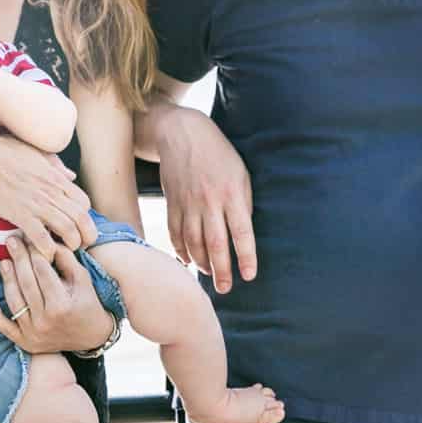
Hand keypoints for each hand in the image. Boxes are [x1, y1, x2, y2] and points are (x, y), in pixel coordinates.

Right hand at [0, 131, 97, 257]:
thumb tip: (71, 176)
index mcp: (56, 178)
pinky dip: (47, 249)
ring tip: (64, 251)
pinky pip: (42, 238)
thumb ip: (56, 167)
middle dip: (86, 237)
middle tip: (80, 246)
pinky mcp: (20, 215)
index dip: (85, 218)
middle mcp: (52, 192)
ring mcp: (37, 204)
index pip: (84, 203)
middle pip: (82, 219)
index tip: (77, 226)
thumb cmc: (4, 151)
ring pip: (68, 230)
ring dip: (70, 245)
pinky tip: (44, 254)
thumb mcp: (37, 154)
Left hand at [0, 237, 113, 352]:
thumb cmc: (87, 302)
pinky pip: (6, 328)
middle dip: (19, 259)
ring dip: (7, 280)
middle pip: (27, 284)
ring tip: (4, 261)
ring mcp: (34, 332)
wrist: (91, 336)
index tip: (30, 237)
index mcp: (61, 304)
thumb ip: (66, 259)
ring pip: (15, 302)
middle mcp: (45, 320)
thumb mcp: (82, 278)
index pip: (42, 271)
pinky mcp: (25, 342)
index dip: (35, 252)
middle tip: (12, 240)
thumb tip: (47, 241)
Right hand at [156, 106, 255, 293]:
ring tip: (208, 275)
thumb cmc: (218, 154)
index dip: (246, 256)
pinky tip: (188, 260)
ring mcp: (188, 203)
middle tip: (225, 289)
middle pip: (216, 244)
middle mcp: (209, 201)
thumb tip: (240, 234)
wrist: (181, 133)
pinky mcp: (172, 202)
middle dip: (221, 270)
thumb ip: (242, 203)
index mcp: (232, 193)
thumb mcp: (240, 173)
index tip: (249, 276)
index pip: (242, 232)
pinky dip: (181, 249)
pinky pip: (175, 232)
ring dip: (201, 263)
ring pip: (193, 242)